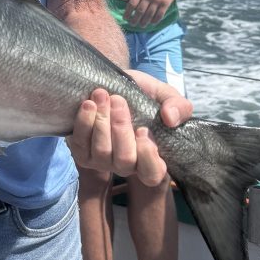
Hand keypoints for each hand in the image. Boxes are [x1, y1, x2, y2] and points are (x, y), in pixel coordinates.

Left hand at [68, 74, 190, 185]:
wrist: (113, 86)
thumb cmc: (143, 96)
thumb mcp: (165, 96)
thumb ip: (179, 106)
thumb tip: (170, 118)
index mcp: (151, 158)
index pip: (152, 174)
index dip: (147, 156)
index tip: (143, 129)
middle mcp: (127, 166)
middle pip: (125, 160)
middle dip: (120, 128)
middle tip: (118, 100)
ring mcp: (103, 162)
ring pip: (102, 151)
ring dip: (101, 121)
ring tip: (102, 95)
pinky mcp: (82, 154)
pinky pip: (81, 144)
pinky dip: (83, 123)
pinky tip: (88, 105)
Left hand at [120, 0, 184, 28]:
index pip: (132, 4)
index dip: (127, 12)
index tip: (125, 18)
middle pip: (140, 11)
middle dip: (135, 20)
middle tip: (132, 24)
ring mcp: (157, 0)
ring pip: (149, 14)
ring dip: (144, 22)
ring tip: (141, 25)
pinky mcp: (166, 3)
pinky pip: (159, 14)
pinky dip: (155, 20)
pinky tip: (152, 23)